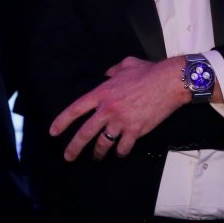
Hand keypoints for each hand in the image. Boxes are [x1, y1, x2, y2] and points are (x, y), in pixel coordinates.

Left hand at [49, 56, 191, 161]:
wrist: (169, 81)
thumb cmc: (149, 71)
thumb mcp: (125, 64)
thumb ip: (112, 71)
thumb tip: (107, 74)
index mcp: (102, 92)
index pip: (75, 109)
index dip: (62, 121)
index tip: (54, 132)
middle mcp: (108, 109)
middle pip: (85, 133)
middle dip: (74, 147)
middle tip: (68, 157)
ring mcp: (121, 121)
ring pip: (103, 144)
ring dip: (98, 153)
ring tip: (96, 157)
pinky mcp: (136, 130)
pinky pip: (123, 147)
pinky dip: (120, 152)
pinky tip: (119, 153)